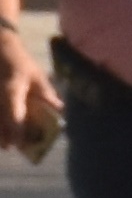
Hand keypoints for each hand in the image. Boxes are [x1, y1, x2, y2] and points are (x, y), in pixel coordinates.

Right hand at [2, 47, 51, 163]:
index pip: (15, 115)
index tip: (20, 145)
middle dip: (4, 136)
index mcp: (12, 91)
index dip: (17, 131)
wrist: (0, 49)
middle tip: (11, 148)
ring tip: (4, 145)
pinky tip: (1, 131)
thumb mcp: (37, 76)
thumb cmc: (21, 62)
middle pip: (0, 120)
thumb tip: (59, 110)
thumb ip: (47, 94)